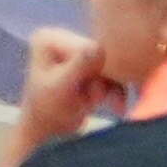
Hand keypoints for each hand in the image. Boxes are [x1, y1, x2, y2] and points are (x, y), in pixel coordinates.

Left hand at [14, 23, 126, 140]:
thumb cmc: (48, 110)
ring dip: (109, 88)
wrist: (50, 130)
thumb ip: (78, 66)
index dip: (93, 70)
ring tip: (92, 102)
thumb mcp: (62, 88)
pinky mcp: (91, 63)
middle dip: (103, 80)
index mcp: (49, 38)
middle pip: (103, 53)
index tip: (82, 90)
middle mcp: (63, 37)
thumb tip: (98, 46)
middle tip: (90, 99)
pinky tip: (115, 107)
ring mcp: (78, 49)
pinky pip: (116, 73)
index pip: (88, 46)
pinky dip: (117, 91)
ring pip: (113, 65)